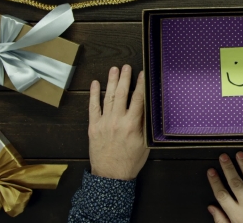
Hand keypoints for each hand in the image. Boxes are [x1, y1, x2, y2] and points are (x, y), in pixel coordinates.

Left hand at [88, 65, 149, 179]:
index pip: (138, 99)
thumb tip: (149, 107)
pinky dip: (94, 95)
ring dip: (112, 82)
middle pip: (122, 94)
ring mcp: (104, 122)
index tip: (143, 73)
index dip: (141, 84)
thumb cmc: (131, 161)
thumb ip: (146, 124)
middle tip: (126, 66)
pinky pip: (93, 107)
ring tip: (114, 69)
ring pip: (109, 97)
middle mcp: (118, 120)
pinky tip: (96, 84)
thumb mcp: (145, 143)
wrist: (111, 175)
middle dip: (125, 78)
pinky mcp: (93, 126)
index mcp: (133, 124)